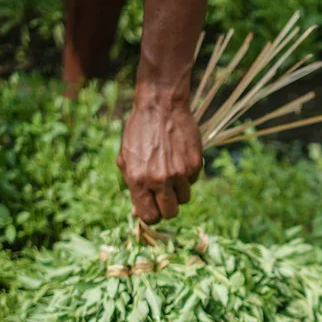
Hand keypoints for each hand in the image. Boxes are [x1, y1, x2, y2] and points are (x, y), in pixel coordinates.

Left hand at [117, 90, 202, 224]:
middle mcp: (159, 179)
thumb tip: (138, 212)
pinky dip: (188, 175)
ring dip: (178, 190)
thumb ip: (132, 186)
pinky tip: (179, 157)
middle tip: (164, 195)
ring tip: (171, 171)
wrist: (161, 105)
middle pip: (170, 213)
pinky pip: (193, 181)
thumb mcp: (126, 158)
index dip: (152, 214)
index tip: (153, 207)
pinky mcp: (195, 164)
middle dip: (166, 207)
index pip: (149, 216)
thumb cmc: (139, 131)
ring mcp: (180, 172)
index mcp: (138, 180)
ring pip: (184, 199)